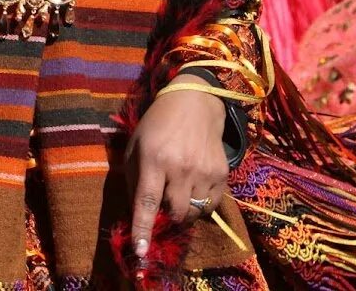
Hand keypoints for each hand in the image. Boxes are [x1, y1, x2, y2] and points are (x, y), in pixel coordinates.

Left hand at [125, 87, 228, 260]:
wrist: (195, 102)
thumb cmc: (157, 125)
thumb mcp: (135, 146)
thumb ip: (133, 180)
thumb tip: (137, 214)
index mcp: (154, 159)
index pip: (147, 202)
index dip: (143, 229)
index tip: (141, 252)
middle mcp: (181, 167)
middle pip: (175, 214)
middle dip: (167, 219)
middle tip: (162, 209)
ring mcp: (204, 171)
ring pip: (194, 213)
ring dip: (184, 213)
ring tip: (178, 194)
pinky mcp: (222, 173)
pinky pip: (211, 205)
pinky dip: (200, 205)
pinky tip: (194, 188)